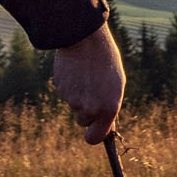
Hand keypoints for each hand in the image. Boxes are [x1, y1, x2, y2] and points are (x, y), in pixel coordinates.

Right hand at [51, 23, 124, 144]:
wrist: (85, 38)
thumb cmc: (105, 59)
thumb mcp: (115, 84)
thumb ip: (109, 106)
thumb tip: (104, 125)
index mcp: (108, 108)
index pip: (94, 138)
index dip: (93, 135)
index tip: (94, 129)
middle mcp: (90, 108)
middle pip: (83, 121)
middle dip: (86, 111)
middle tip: (93, 90)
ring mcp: (73, 100)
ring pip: (74, 105)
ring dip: (78, 95)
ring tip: (86, 75)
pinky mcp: (61, 89)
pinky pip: (66, 92)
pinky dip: (70, 85)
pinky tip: (76, 70)